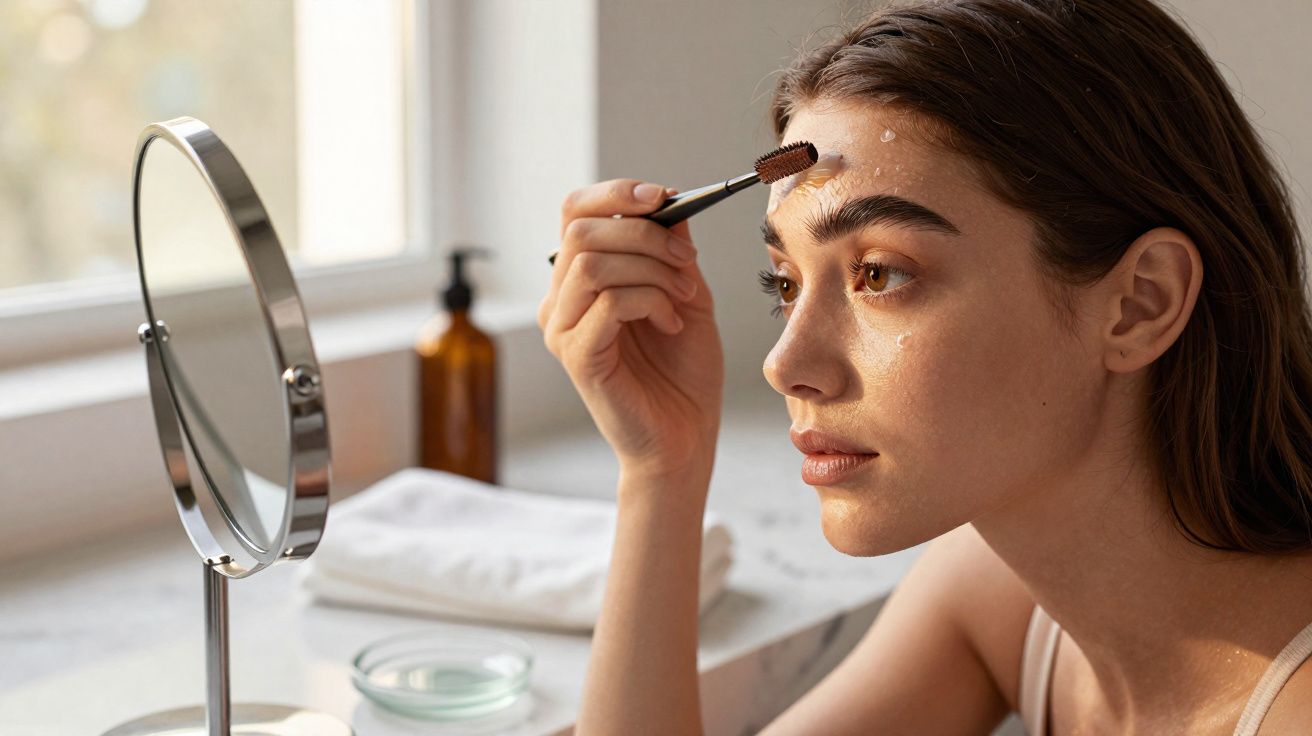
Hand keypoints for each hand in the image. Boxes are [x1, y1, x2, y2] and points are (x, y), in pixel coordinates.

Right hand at [539, 179, 723, 481]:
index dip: (614, 194)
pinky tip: (672, 325)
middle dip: (644, 234)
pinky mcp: (577, 357)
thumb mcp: (688, 295)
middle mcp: (560, 301)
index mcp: (580, 280)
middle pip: (581, 230)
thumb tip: (669, 201)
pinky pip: (608, 303)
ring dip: (652, 269)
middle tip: (686, 261)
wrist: (685, 436)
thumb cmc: (683, 372)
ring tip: (684, 296)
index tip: (662, 197)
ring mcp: (562, 330)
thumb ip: (674, 250)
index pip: (575, 213)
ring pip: (591, 262)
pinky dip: (651, 301)